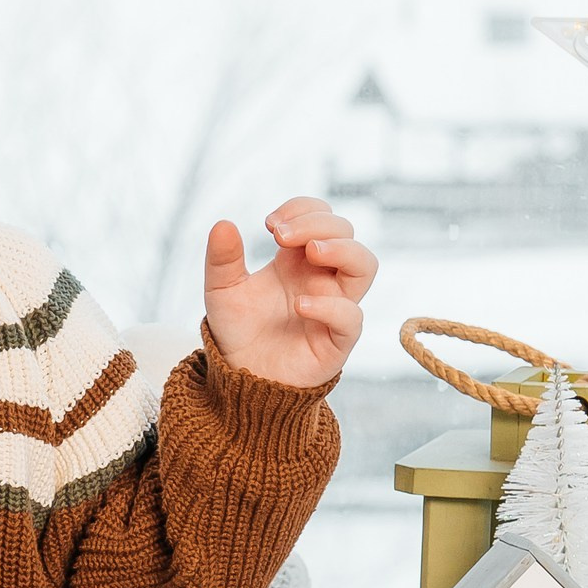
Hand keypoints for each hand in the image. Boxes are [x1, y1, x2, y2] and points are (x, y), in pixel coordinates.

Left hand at [203, 197, 376, 388]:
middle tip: (280, 235)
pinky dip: (331, 306)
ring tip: (310, 251)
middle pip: (345, 233)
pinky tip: (300, 305)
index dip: (304, 209)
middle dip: (316, 223)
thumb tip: (222, 224)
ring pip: (365, 265)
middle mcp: (322, 277)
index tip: (271, 224)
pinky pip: (352, 317)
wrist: (242, 377)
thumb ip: (221, 259)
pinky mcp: (337, 340)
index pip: (321, 216)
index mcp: (298, 260)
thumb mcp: (222, 291)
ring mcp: (334, 306)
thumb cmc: (239, 330)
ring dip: (342, 250)